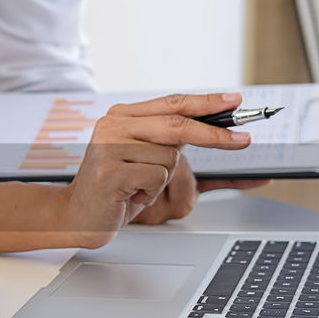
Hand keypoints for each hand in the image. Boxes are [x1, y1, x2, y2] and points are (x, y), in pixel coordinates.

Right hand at [58, 92, 252, 245]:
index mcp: (121, 116)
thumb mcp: (142, 157)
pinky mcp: (109, 172)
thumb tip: (215, 130)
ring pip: (169, 159)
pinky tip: (129, 195)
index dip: (206, 102)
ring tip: (137, 187)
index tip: (234, 102)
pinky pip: (155, 179)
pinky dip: (150, 193)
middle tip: (243, 141)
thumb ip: (168, 140)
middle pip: (177, 125)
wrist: (75, 215)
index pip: (172, 104)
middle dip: (214, 135)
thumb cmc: (113, 188)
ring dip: (162, 180)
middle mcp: (112, 125)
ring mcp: (108, 147)